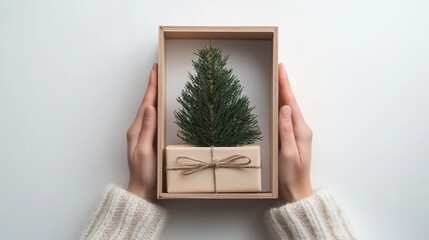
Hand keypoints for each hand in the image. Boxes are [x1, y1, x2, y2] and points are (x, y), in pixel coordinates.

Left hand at [126, 63, 157, 199]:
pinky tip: (159, 105)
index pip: (146, 104)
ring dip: (153, 94)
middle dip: (151, 86)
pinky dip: (155, 106)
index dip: (151, 87)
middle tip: (156, 70)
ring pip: (148, 109)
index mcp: (137, 130)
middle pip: (146, 103)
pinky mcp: (147, 139)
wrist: (142, 190)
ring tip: (158, 82)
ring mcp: (142, 134)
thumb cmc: (144, 174)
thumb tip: (150, 108)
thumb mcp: (145, 151)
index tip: (154, 71)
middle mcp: (138, 129)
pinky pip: (151, 117)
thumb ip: (148, 129)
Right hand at [278, 63, 312, 201]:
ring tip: (277, 78)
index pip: (291, 103)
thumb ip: (286, 130)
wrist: (296, 191)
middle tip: (278, 68)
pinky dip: (281, 104)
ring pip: (288, 108)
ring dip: (283, 92)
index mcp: (301, 130)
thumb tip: (284, 107)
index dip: (285, 85)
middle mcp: (301, 129)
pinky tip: (277, 100)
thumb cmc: (291, 175)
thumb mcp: (287, 153)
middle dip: (284, 84)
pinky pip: (286, 117)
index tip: (281, 69)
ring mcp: (297, 133)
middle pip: (290, 102)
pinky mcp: (292, 137)